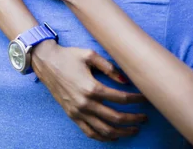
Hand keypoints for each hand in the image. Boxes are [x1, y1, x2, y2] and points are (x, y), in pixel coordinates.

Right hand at [32, 40, 146, 141]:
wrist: (46, 63)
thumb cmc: (69, 56)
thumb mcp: (90, 55)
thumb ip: (109, 67)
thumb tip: (125, 80)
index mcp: (92, 87)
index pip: (121, 98)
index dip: (137, 99)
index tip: (146, 98)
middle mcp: (85, 103)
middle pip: (116, 117)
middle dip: (133, 119)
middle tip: (144, 118)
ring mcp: (78, 112)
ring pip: (104, 129)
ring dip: (122, 132)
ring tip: (134, 129)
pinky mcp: (72, 116)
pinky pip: (90, 132)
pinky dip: (103, 137)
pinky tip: (114, 136)